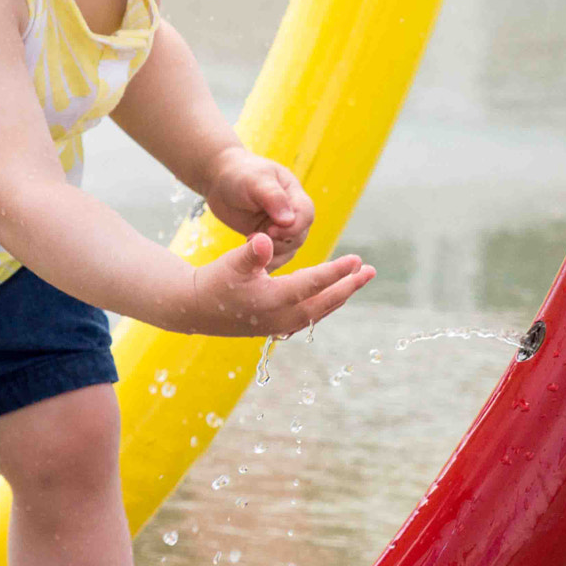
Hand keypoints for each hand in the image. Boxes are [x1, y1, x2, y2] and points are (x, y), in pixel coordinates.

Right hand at [184, 233, 374, 337]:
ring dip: (341, 295)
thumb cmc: (213, 281)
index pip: (312, 285)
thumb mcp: (230, 263)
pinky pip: (310, 316)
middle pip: (324, 302)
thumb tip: (263, 239)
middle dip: (349, 286)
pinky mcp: (277, 327)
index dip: (336, 272)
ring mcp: (279, 326)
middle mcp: (280, 318)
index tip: (356, 260)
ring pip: (319, 311)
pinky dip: (326, 304)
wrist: (195, 309)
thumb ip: (251, 252)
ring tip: (359, 279)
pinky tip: (335, 293)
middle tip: (370, 271)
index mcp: (272, 300)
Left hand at [205, 150, 313, 269]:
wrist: (220, 180)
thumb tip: (289, 220)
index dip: (293, 227)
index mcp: (294, 194)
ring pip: (287, 249)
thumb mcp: (255, 180)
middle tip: (253, 237)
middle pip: (299, 236)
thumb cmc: (239, 174)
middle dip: (279, 242)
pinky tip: (249, 257)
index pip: (306, 215)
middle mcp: (292, 213)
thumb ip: (273, 198)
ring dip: (270, 252)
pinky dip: (263, 260)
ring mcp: (280, 227)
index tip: (270, 230)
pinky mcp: (267, 239)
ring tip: (248, 242)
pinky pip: (273, 256)